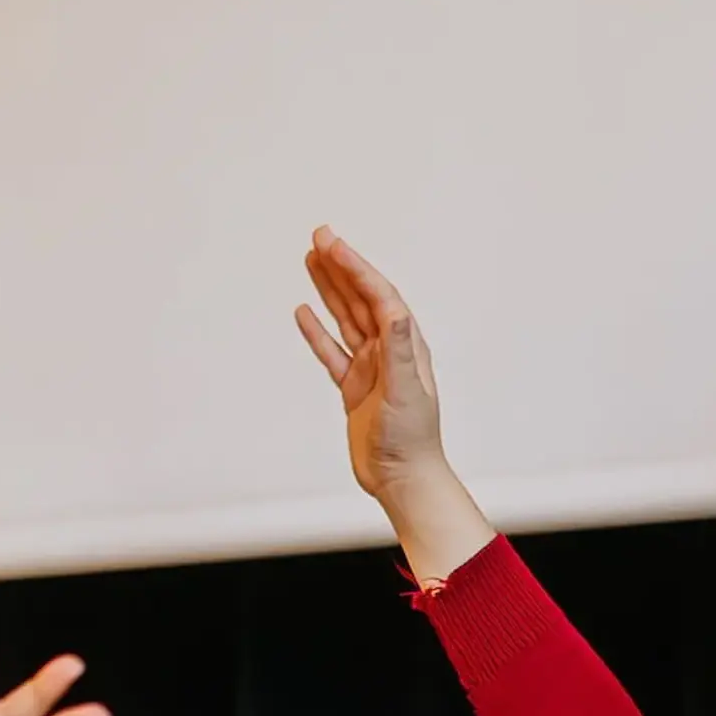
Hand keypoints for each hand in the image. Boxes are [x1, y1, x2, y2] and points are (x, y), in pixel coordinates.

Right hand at [295, 229, 447, 499]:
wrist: (403, 479)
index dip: (355, 268)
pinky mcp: (354, 389)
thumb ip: (398, 349)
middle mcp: (389, 353)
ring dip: (329, 290)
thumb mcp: (406, 391)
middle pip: (361, 300)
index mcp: (406, 347)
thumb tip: (394, 311)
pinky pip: (332, 352)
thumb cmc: (411, 440)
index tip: (331, 244)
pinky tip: (304, 312)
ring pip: (345, 320)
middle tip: (318, 236)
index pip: (379, 297)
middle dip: (341, 268)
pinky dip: (317, 332)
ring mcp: (370, 370)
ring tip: (310, 259)